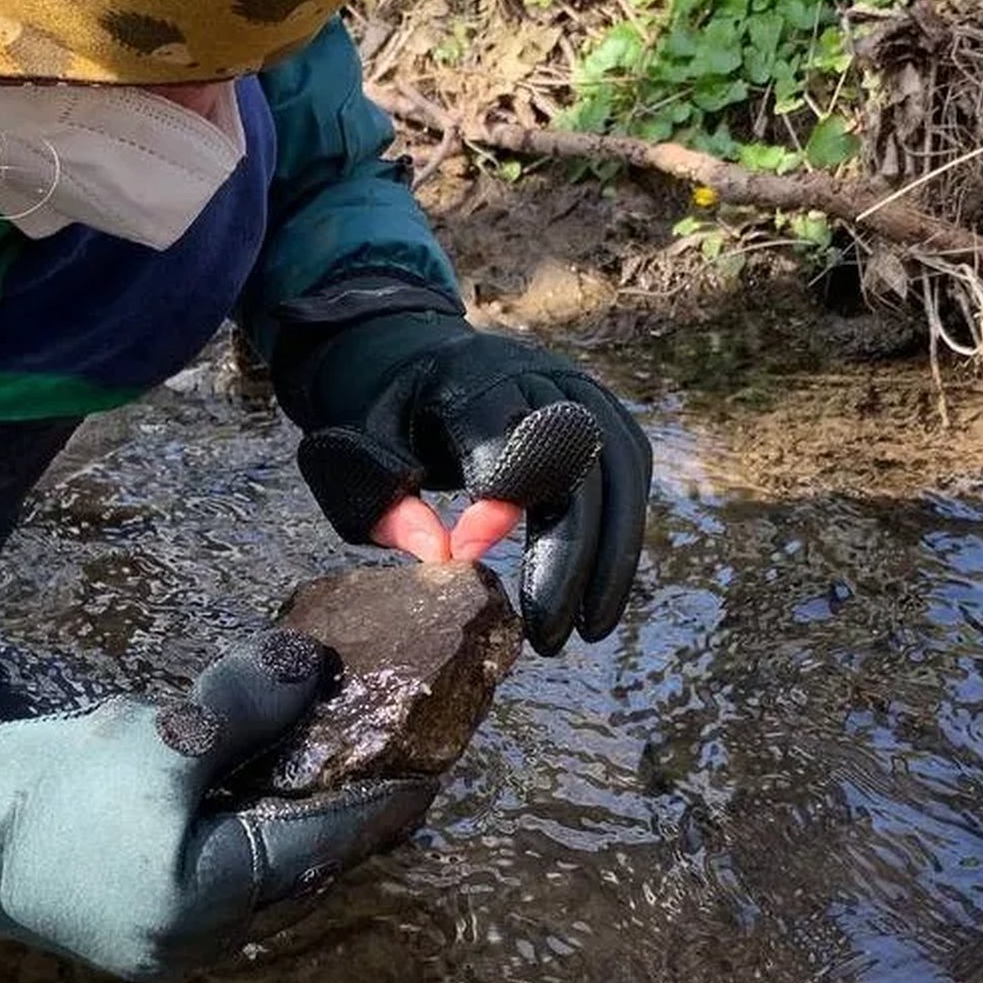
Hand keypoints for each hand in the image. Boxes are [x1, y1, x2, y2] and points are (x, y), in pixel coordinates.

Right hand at [0, 632, 434, 980]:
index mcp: (214, 900)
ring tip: (350, 761)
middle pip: (308, 865)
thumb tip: (315, 665)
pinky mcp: (147, 916)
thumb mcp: (158, 737)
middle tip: (401, 751)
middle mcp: (208, 933)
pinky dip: (263, 825)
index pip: (329, 841)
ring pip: (273, 870)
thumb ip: (245, 705)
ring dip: (310, 817)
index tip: (436, 754)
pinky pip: (232, 870)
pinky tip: (275, 782)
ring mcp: (175, 934)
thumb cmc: (52, 790)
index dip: (387, 793)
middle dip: (355, 807)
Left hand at [271, 287, 651, 654]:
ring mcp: (576, 386)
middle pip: (581, 470)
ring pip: (622, 472)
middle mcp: (539, 377)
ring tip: (593, 626)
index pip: (512, 452)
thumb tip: (445, 558)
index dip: (499, 514)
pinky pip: (629, 467)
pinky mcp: (596, 405)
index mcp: (474, 383)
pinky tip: (604, 585)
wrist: (399, 346)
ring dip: (615, 556)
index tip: (468, 558)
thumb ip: (390, 508)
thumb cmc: (372, 413)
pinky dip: (623, 527)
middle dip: (570, 561)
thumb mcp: (353, 458)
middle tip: (549, 636)